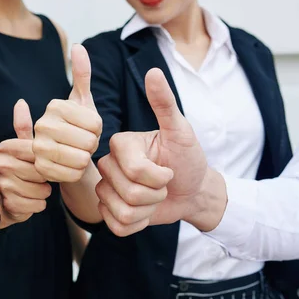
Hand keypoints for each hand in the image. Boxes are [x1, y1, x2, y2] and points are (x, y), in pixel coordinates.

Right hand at [0, 100, 51, 225]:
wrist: (6, 203)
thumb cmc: (19, 173)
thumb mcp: (23, 148)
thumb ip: (23, 127)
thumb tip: (20, 101)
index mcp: (6, 148)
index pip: (39, 154)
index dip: (44, 161)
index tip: (40, 165)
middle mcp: (0, 165)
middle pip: (41, 172)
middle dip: (44, 179)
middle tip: (37, 180)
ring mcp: (3, 185)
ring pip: (42, 190)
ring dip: (43, 192)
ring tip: (33, 190)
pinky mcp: (8, 205)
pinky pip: (38, 204)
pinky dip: (38, 204)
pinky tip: (30, 201)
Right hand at [33, 44, 102, 181]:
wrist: (62, 154)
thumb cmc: (77, 126)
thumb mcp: (83, 101)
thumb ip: (82, 74)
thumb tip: (78, 46)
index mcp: (55, 106)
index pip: (95, 123)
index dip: (98, 129)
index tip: (88, 128)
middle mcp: (42, 125)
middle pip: (88, 142)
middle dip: (92, 146)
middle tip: (82, 144)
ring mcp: (38, 148)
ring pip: (81, 159)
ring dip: (85, 160)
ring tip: (76, 154)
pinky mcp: (40, 169)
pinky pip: (73, 174)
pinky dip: (76, 173)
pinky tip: (69, 166)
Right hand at [96, 68, 213, 236]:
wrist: (193, 190)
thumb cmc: (188, 159)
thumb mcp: (181, 132)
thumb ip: (164, 103)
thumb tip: (153, 72)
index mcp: (120, 143)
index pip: (132, 168)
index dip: (157, 176)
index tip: (169, 168)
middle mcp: (107, 164)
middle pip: (126, 192)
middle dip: (155, 194)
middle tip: (164, 185)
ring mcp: (105, 189)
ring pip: (121, 211)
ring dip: (148, 211)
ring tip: (156, 198)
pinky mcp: (108, 212)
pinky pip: (117, 226)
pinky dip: (138, 225)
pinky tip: (146, 213)